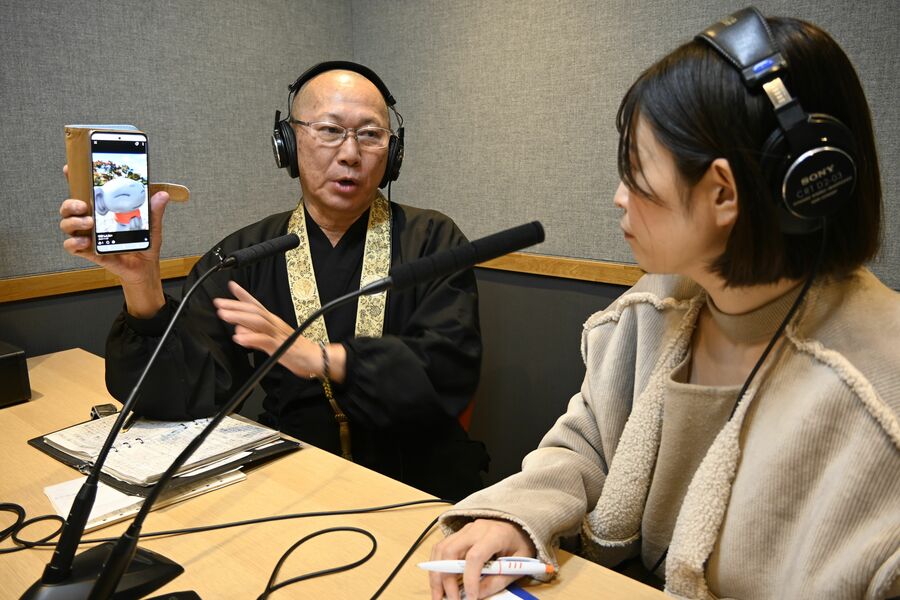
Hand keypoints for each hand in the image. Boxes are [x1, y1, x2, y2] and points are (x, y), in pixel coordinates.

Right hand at [59, 164, 169, 316]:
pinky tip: (85, 243)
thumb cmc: (144, 244)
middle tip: (83, 205)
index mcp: (104, 210)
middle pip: (69, 207)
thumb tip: (162, 195)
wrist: (144, 268)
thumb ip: (155, 211)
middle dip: (70, 203)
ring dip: (73, 222)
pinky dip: (74, 244)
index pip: (85, 193)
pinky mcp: (88, 252)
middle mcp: (91, 221)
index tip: (70, 169)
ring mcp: (88, 236)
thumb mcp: (152, 226)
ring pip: (66, 224)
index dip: (75, 180)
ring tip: (89, 223)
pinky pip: (71, 247)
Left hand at [214, 281, 339, 379]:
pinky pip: (264, 341)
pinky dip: (251, 338)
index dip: (243, 295)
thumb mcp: (272, 340)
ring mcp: (278, 334)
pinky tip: (239, 338)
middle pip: (254, 311)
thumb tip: (239, 329)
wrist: (315, 358)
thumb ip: (255, 334)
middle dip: (235, 306)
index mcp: (273, 321)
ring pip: (257, 322)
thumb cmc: (295, 350)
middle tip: (218, 303)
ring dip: (239, 317)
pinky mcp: (280, 347)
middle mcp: (275, 324)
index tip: (231, 285)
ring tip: (224, 315)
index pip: (256, 304)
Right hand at [429, 518, 536, 599]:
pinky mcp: (458, 534)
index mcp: (495, 534)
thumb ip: (498, 581)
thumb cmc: (519, 544)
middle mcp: (475, 529)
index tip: (470, 598)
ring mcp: (464, 530)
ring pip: (441, 549)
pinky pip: (441, 548)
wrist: (517, 526)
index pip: (475, 556)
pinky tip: (439, 582)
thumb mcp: (518, 565)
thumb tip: (477, 596)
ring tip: (438, 595)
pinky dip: (436, 566)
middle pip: (451, 552)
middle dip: (446, 580)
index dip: (469, 579)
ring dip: (436, 575)